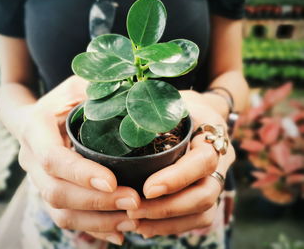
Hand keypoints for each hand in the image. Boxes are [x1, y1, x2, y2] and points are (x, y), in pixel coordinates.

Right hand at [17, 76, 140, 244]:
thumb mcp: (78, 85)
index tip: (113, 182)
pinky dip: (92, 228)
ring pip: (60, 212)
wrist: (34, 116)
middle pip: (56, 192)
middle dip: (96, 203)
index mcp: (35, 129)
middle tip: (134, 202)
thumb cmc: (62, 98)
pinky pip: (66, 218)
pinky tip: (118, 232)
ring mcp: (38, 180)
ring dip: (97, 221)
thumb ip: (98, 90)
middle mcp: (31, 159)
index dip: (81, 173)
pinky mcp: (49, 192)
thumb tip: (136, 100)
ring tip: (132, 220)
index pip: (53, 158)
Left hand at [127, 91, 234, 237]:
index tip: (146, 188)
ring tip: (135, 222)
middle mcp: (220, 160)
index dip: (177, 178)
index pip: (202, 161)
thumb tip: (104, 108)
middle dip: (167, 208)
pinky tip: (145, 227)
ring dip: (167, 222)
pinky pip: (197, 219)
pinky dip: (172, 226)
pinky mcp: (206, 193)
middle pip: (205, 195)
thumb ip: (149, 107)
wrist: (200, 113)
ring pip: (203, 212)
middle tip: (132, 210)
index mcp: (211, 134)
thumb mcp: (169, 98)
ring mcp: (215, 179)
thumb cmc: (179, 104)